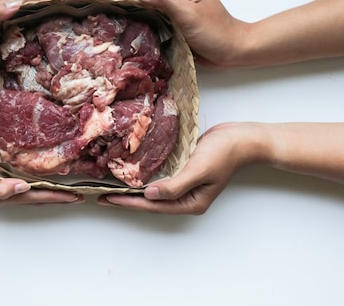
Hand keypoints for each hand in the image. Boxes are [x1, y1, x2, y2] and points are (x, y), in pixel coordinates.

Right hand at [0, 152, 81, 205]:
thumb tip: (24, 188)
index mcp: (4, 196)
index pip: (36, 197)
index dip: (56, 197)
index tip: (75, 197)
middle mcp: (6, 194)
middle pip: (38, 198)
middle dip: (59, 198)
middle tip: (79, 196)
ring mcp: (2, 188)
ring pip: (33, 193)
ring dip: (50, 193)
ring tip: (67, 192)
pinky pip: (24, 185)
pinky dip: (38, 185)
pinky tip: (41, 180)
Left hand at [98, 123, 267, 213]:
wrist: (243, 138)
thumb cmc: (224, 153)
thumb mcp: (199, 170)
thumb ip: (174, 185)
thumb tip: (149, 195)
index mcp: (189, 202)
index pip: (152, 205)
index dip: (128, 202)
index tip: (106, 199)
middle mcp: (185, 197)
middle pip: (149, 201)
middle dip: (126, 199)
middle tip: (101, 196)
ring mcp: (185, 184)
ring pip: (152, 190)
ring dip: (132, 188)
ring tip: (111, 187)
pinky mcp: (184, 170)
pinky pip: (159, 176)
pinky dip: (144, 175)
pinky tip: (131, 172)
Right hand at [102, 0, 249, 67]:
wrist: (235, 51)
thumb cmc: (216, 34)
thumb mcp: (190, 15)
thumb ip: (165, 0)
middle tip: (99, 4)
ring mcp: (178, 5)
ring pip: (147, 2)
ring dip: (129, 6)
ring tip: (108, 12)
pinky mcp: (177, 19)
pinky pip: (153, 14)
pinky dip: (139, 16)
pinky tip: (128, 23)